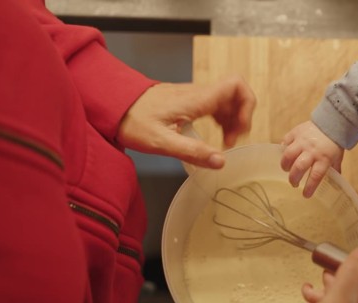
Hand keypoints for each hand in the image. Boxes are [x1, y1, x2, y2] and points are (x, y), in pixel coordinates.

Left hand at [118, 77, 255, 168]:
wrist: (110, 106)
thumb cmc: (131, 121)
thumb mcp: (160, 142)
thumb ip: (192, 151)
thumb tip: (221, 161)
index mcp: (196, 99)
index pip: (236, 86)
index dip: (247, 105)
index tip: (239, 130)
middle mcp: (198, 93)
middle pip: (236, 95)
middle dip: (241, 118)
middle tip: (232, 141)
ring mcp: (193, 95)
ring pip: (227, 100)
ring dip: (232, 120)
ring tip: (224, 142)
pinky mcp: (188, 101)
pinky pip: (215, 105)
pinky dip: (221, 119)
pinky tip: (214, 135)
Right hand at [281, 121, 343, 197]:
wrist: (332, 122)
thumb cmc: (335, 143)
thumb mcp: (337, 158)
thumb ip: (334, 170)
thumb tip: (335, 185)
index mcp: (324, 159)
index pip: (315, 176)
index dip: (309, 187)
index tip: (305, 195)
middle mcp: (312, 151)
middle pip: (299, 167)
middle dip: (293, 178)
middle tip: (294, 183)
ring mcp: (302, 141)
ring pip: (288, 155)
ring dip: (285, 165)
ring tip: (286, 169)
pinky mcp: (295, 132)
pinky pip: (285, 142)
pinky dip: (283, 149)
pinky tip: (284, 155)